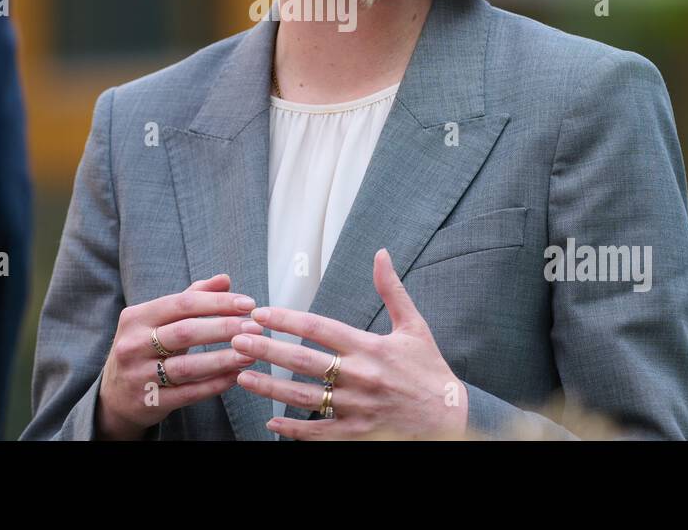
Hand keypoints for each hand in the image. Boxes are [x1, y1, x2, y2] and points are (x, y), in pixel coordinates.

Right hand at [96, 273, 264, 438]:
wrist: (114, 396)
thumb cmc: (144, 348)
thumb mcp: (158, 320)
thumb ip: (192, 297)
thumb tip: (225, 279)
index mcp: (136, 317)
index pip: (182, 303)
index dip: (217, 302)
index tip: (248, 303)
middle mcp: (133, 345)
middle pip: (185, 332)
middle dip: (224, 328)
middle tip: (255, 326)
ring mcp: (139, 376)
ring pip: (188, 366)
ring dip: (223, 359)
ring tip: (251, 353)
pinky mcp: (149, 402)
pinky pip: (189, 393)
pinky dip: (215, 384)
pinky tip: (236, 376)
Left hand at [231, 248, 468, 439]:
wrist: (451, 418)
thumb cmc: (430, 371)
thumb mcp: (414, 326)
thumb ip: (392, 289)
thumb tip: (381, 253)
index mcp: (370, 347)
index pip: (319, 328)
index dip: (287, 319)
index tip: (261, 313)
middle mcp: (360, 377)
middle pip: (303, 361)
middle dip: (266, 349)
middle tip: (237, 340)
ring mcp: (356, 408)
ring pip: (303, 397)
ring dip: (269, 388)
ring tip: (241, 375)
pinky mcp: (356, 433)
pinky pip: (318, 432)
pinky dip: (292, 429)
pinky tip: (270, 422)